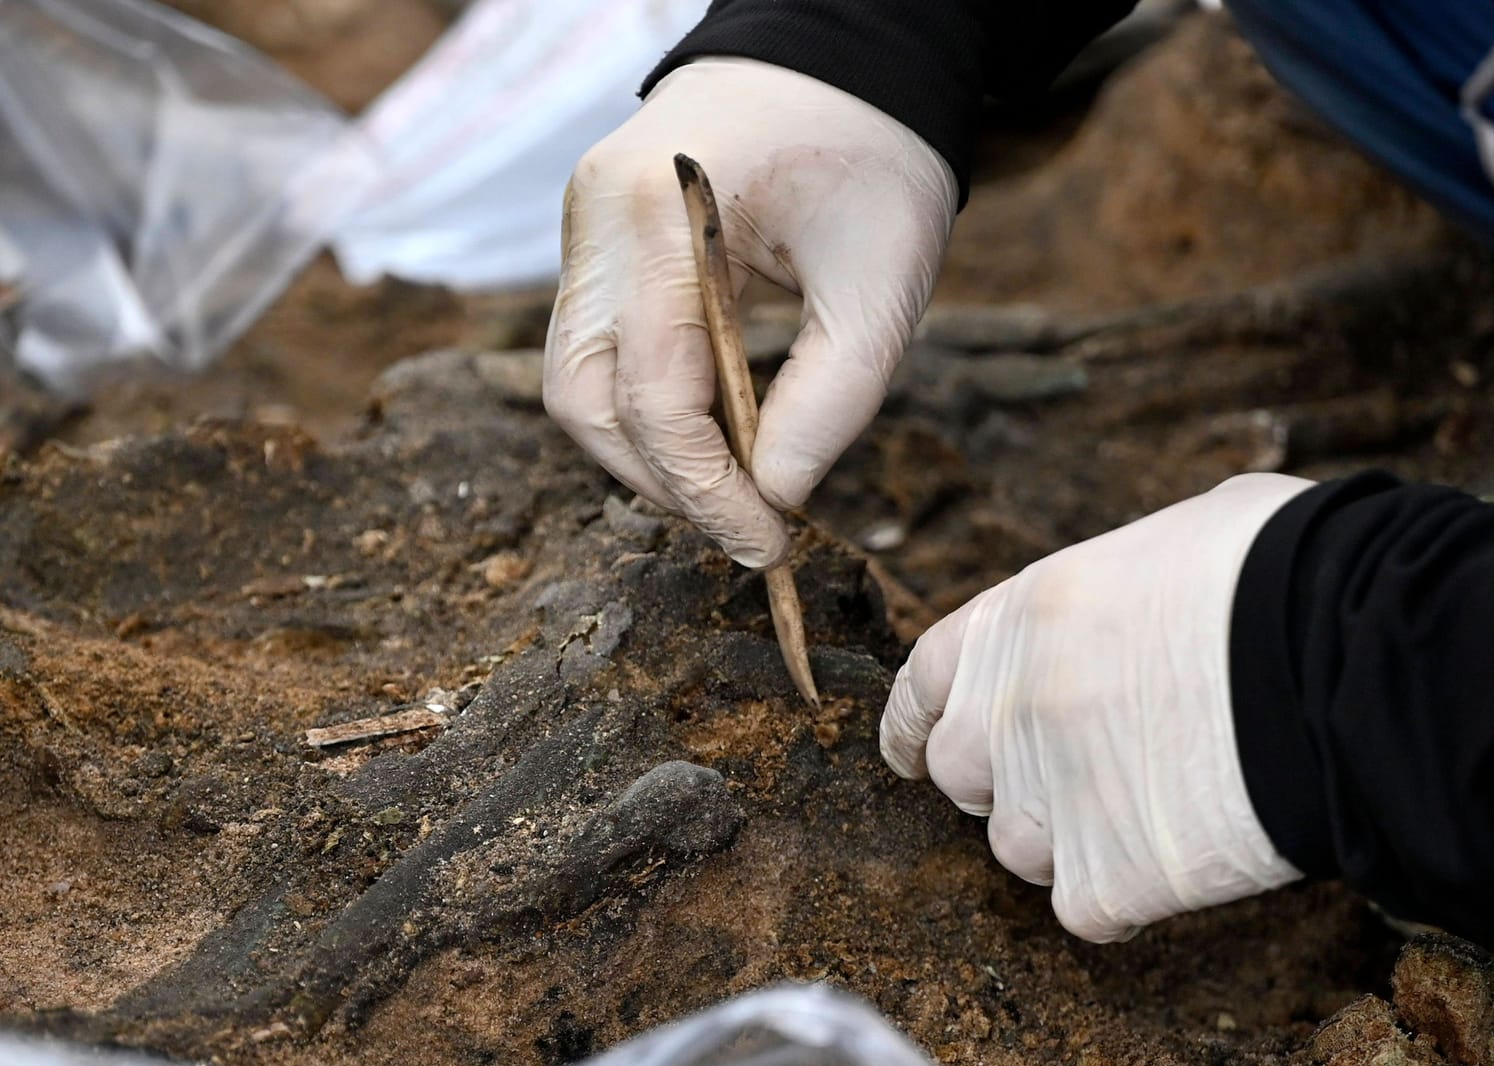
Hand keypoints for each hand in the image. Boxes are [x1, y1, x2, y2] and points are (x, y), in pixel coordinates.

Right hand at [545, 58, 957, 566]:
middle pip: (584, 400)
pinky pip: (600, 345)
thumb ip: (831, 400)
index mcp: (662, 216)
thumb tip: (775, 498)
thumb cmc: (873, 158)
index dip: (709, 491)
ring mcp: (583, 227)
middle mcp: (596, 221)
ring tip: (738, 482)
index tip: (769, 542)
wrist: (843, 62)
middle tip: (749, 524)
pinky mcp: (597, 241)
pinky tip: (721, 427)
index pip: (655, 397)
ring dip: (650, 451)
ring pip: (578, 382)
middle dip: (663, 481)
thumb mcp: (882, 284)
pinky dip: (651, 404)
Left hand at [880, 474, 1316, 940]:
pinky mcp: (1106, 878)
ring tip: (1154, 808)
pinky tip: (1188, 854)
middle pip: (961, 774)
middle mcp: (1012, 709)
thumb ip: (1119, 589)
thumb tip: (1145, 602)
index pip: (924, 683)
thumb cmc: (1287, 570)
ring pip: (1018, 849)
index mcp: (1021, 617)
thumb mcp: (1178, 537)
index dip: (921, 721)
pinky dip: (1129, 895)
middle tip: (1081, 773)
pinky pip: (1088, 907)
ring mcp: (1050, 799)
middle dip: (1005, 779)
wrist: (1346, 656)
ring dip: (1070, 839)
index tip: (919, 748)